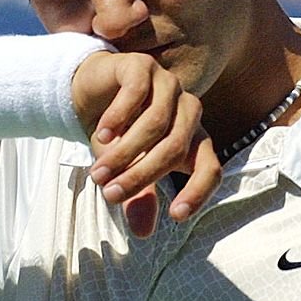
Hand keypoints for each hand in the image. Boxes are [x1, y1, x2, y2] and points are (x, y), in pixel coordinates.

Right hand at [72, 51, 221, 237]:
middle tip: (110, 194)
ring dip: (124, 152)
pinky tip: (102, 134)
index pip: (211, 168)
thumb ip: (138, 197)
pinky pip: (137, 92)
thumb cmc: (117, 137)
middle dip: (141, 175)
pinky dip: (118, 116)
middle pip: (175, 148)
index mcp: (194, 140)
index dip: (199, 192)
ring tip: (97, 172)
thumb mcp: (125, 171)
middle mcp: (189, 112)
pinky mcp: (144, 67)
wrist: (90, 94)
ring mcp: (169, 86)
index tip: (175, 215)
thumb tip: (143, 233)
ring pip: (156, 123)